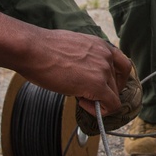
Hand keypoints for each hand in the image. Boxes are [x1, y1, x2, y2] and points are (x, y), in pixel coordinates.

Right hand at [0, 12, 132, 116]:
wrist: (33, 50)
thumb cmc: (43, 48)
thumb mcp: (72, 47)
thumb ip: (84, 58)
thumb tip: (83, 72)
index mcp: (101, 45)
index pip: (123, 65)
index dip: (114, 79)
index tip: (102, 86)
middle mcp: (107, 56)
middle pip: (117, 82)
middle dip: (102, 90)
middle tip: (82, 92)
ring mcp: (104, 70)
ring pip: (114, 95)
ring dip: (98, 100)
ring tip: (77, 96)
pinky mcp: (97, 85)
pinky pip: (111, 105)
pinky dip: (100, 110)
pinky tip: (82, 104)